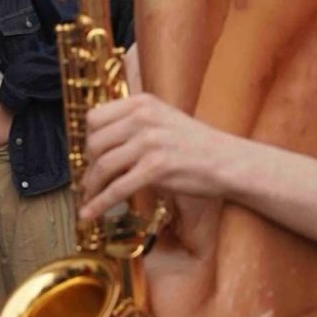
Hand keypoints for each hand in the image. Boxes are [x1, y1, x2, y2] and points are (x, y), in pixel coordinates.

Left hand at [80, 94, 232, 219]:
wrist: (227, 161)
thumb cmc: (196, 144)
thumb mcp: (164, 119)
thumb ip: (135, 124)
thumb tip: (99, 143)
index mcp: (142, 103)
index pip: (95, 117)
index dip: (89, 139)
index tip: (91, 155)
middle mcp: (143, 118)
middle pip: (94, 143)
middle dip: (89, 166)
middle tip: (92, 180)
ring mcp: (149, 142)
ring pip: (102, 167)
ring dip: (92, 187)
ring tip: (90, 198)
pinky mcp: (156, 168)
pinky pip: (117, 189)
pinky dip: (99, 204)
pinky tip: (90, 214)